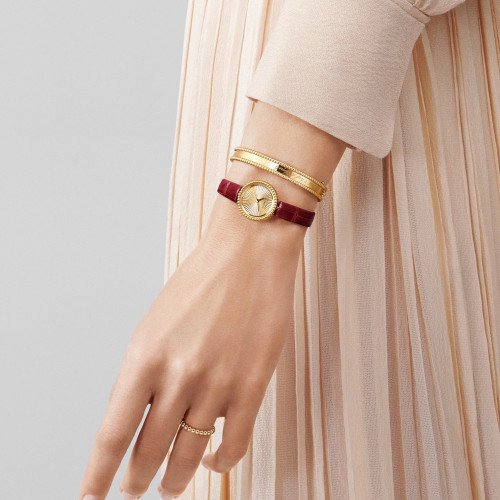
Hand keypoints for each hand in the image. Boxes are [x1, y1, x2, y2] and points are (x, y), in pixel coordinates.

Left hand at [79, 190, 306, 499]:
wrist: (249, 253)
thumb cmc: (201, 281)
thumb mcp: (156, 323)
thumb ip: (145, 370)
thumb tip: (138, 415)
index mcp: (144, 356)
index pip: (113, 433)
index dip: (99, 473)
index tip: (93, 495)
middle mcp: (177, 375)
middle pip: (149, 451)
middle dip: (137, 478)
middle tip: (134, 487)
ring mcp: (217, 383)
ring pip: (189, 455)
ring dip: (175, 479)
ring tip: (169, 485)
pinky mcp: (253, 385)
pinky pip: (233, 444)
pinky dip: (220, 462)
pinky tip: (213, 461)